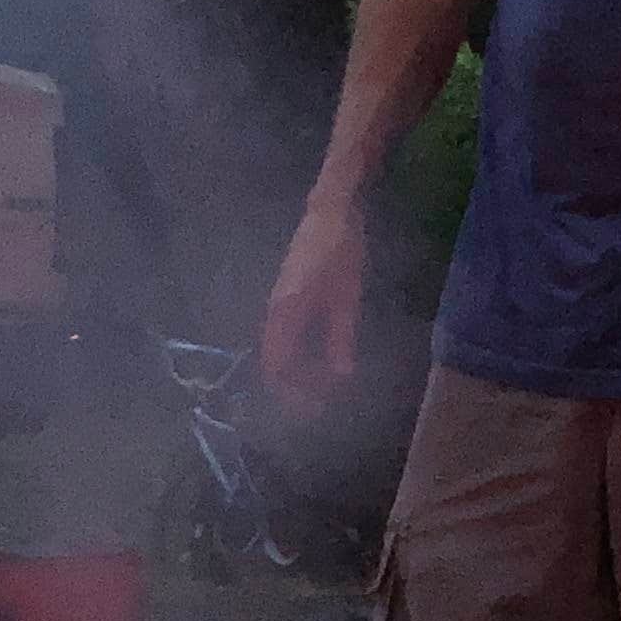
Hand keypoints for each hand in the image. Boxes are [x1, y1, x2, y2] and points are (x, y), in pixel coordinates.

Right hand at [257, 204, 369, 417]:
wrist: (331, 211)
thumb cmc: (341, 251)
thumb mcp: (347, 298)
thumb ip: (340, 338)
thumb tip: (340, 378)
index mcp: (285, 313)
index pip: (275, 366)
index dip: (290, 392)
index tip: (313, 409)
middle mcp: (274, 311)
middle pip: (274, 362)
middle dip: (294, 386)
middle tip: (322, 403)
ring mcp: (278, 303)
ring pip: (279, 350)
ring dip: (298, 371)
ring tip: (324, 386)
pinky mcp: (287, 297)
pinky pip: (286, 336)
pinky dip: (300, 353)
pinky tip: (321, 359)